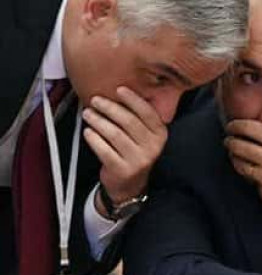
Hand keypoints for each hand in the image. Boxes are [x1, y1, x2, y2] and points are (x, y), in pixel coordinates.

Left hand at [82, 86, 166, 211]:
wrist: (129, 185)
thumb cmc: (134, 153)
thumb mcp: (145, 136)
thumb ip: (138, 118)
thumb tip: (119, 93)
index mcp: (160, 134)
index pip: (147, 112)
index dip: (133, 99)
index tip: (119, 89)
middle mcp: (152, 147)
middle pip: (128, 121)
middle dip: (109, 108)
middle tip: (96, 100)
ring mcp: (138, 159)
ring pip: (114, 134)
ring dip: (98, 121)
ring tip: (88, 114)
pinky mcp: (122, 169)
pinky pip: (104, 149)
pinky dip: (93, 138)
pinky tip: (88, 131)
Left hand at [224, 91, 261, 212]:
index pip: (249, 129)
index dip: (237, 125)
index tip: (232, 125)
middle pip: (239, 147)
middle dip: (231, 141)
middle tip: (229, 139)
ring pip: (240, 166)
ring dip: (235, 158)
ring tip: (236, 153)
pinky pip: (252, 181)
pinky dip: (251, 175)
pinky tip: (255, 169)